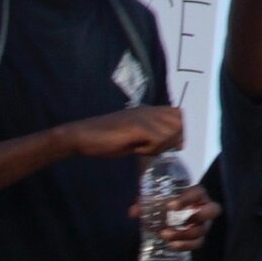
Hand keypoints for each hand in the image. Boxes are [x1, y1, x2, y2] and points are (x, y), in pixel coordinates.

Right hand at [54, 106, 183, 161]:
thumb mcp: (135, 137)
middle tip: (152, 148)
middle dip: (171, 140)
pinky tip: (136, 150)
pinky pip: (158, 139)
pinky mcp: (137, 126)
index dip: (177, 131)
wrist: (82, 136)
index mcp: (148, 110)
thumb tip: (177, 144)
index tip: (164, 145)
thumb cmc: (105, 139)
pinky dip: (150, 149)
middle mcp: (148, 110)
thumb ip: (154, 136)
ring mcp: (143, 117)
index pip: (178, 114)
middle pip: (179, 123)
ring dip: (160, 146)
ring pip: (171, 132)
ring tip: (142, 149)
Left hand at [151, 184, 215, 252]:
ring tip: (165, 235)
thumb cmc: (167, 200)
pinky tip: (171, 245)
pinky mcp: (199, 237)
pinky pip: (197, 243)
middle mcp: (204, 207)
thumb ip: (145, 203)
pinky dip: (185, 246)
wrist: (171, 211)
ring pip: (202, 230)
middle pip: (213, 211)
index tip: (171, 205)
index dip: (187, 198)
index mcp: (196, 194)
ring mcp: (203, 223)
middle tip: (180, 222)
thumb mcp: (156, 199)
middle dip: (199, 216)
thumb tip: (133, 212)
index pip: (197, 192)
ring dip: (185, 235)